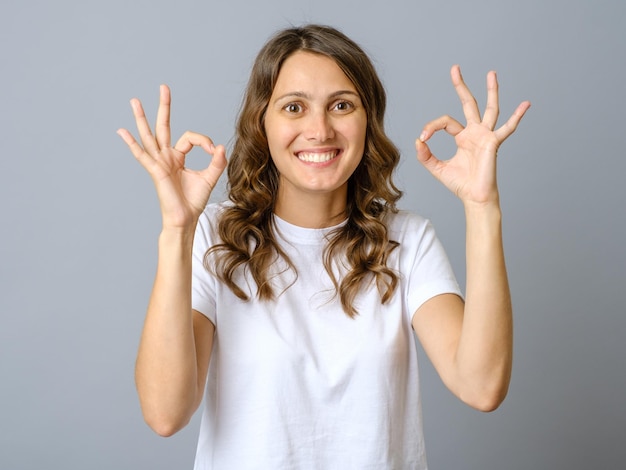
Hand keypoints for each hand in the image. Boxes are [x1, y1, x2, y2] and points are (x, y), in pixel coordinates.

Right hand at [117, 85, 226, 228]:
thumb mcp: (210, 178)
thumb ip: (216, 162)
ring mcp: (159, 163)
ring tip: (135, 100)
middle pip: (163, 126)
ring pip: (149, 135)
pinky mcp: (156, 171)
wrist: (185, 219)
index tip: (213, 151)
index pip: (190, 138)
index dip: (203, 141)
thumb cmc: (193, 201)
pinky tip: (122, 131)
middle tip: (164, 87)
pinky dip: (132, 143)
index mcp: (178, 157)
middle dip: (164, 107)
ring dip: (142, 118)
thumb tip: (220, 147)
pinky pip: (142, 155)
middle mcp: (166, 157)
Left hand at [415, 65, 529, 205]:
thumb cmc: (460, 184)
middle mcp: (475, 132)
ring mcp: (486, 136)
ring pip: (490, 109)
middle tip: (455, 68)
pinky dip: (517, 116)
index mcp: (462, 137)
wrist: (473, 197)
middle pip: (468, 104)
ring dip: (491, 91)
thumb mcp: (437, 168)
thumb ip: (425, 155)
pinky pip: (507, 128)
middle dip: (461, 86)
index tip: (423, 137)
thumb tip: (418, 140)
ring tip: (491, 73)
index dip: (432, 126)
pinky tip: (526, 104)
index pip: (445, 122)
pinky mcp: (493, 143)